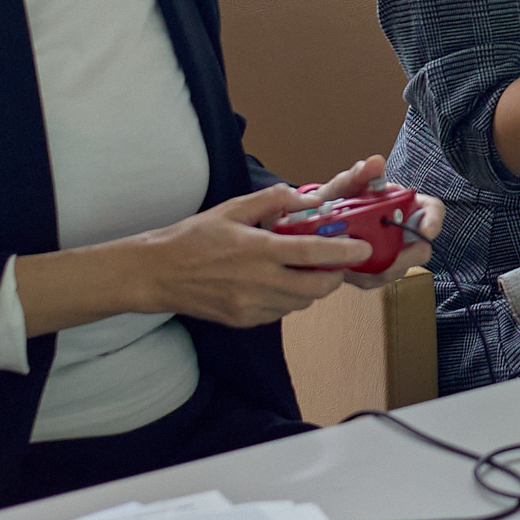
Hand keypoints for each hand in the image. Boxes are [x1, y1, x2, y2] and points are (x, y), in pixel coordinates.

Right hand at [123, 183, 377, 326]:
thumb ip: (273, 200)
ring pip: (301, 302)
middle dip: (334, 275)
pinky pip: (281, 312)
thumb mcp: (233, 208)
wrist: (157, 274)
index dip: (343, 252)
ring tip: (302, 269)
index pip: (313, 252)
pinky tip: (277, 282)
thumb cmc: (194, 237)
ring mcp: (251, 306)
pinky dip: (288, 298)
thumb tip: (308, 198)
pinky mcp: (244, 321)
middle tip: (336, 261)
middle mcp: (258, 282)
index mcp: (257, 250)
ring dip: (311, 287)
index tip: (363, 248)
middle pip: (316, 287)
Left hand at [288, 155, 445, 289]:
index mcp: (405, 205)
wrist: (319, 222)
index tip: (426, 232)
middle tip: (381, 253)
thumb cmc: (340, 199)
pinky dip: (361, 275)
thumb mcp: (346, 185)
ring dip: (378, 266)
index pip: (433, 210)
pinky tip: (344, 265)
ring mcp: (393, 254)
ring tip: (352, 257)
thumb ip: (359, 174)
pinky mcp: (377, 271)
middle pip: (421, 248)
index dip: (434, 221)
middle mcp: (404, 231)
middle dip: (405, 255)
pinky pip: (377, 279)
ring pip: (398, 268)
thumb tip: (375, 162)